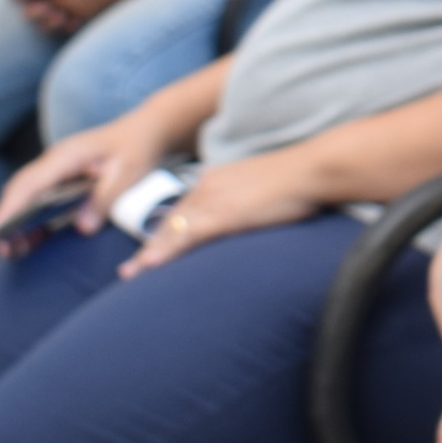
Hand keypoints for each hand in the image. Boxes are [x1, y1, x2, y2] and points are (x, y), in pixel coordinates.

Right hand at [0, 115, 164, 257]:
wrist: (144, 131)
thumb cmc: (137, 149)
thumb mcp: (128, 174)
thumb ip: (105, 199)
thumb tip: (82, 229)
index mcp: (67, 155)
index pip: (31, 183)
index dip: (11, 207)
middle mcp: (54, 160)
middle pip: (20, 189)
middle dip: (5, 217)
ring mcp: (55, 169)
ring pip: (24, 194)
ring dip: (13, 220)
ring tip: (6, 250)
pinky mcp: (60, 178)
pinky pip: (37, 198)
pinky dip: (27, 218)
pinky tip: (24, 240)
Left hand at [118, 145, 328, 277]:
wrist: (313, 168)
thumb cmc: (299, 179)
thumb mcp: (264, 190)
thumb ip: (248, 204)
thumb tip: (246, 219)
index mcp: (217, 180)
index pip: (184, 210)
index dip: (165, 233)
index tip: (151, 251)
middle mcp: (209, 187)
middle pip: (172, 221)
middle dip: (149, 246)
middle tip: (129, 271)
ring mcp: (215, 200)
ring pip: (174, 229)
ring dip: (151, 253)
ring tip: (131, 274)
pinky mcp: (225, 213)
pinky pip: (188, 234)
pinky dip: (169, 249)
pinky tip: (153, 263)